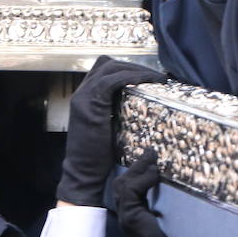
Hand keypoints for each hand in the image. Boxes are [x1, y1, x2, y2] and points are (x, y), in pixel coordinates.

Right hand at [56, 56, 166, 206]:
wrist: (83, 172)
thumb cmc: (97, 157)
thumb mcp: (107, 128)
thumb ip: (115, 112)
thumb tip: (138, 105)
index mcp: (84, 97)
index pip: (103, 69)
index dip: (125, 68)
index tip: (146, 76)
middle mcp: (81, 93)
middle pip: (107, 64)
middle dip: (133, 66)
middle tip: (155, 76)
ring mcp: (84, 97)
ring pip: (110, 68)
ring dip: (136, 69)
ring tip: (156, 78)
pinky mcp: (91, 105)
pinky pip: (112, 81)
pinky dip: (131, 77)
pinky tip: (147, 82)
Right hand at [113, 149, 168, 236]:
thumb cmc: (181, 236)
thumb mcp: (173, 208)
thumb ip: (166, 193)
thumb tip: (169, 172)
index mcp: (136, 212)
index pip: (128, 185)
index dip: (137, 169)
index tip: (150, 155)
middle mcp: (128, 214)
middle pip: (123, 182)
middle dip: (137, 165)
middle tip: (151, 152)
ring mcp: (127, 217)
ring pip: (124, 184)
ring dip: (139, 170)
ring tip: (153, 160)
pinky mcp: (130, 218)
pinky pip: (129, 191)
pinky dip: (142, 180)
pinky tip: (155, 175)